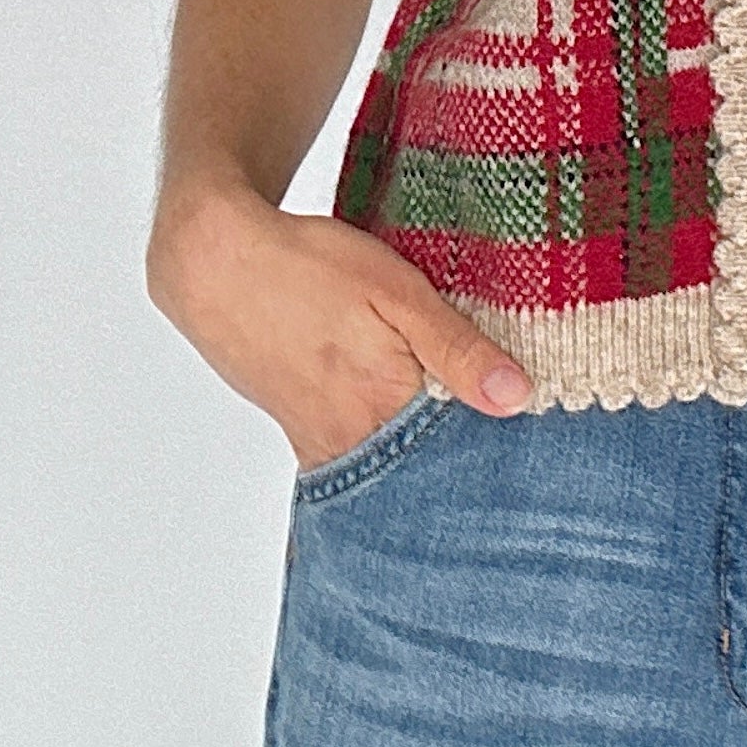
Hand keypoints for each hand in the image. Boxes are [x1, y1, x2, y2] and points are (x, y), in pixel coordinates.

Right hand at [146, 185, 533, 474]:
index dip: (499, 457)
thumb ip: (456, 347)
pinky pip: (355, 463)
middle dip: (464, 474)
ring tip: (464, 449)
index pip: (459, 459)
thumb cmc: (307, 269)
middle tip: (507, 470)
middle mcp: (349, 443)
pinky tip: (406, 433)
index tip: (532, 456)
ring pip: (388, 476)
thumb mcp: (396, 291)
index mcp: (383, 408)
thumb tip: (517, 398)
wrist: (215, 266)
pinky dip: (386, 457)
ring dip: (425, 465)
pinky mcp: (302, 436)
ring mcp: (320, 446)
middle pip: (424, 480)